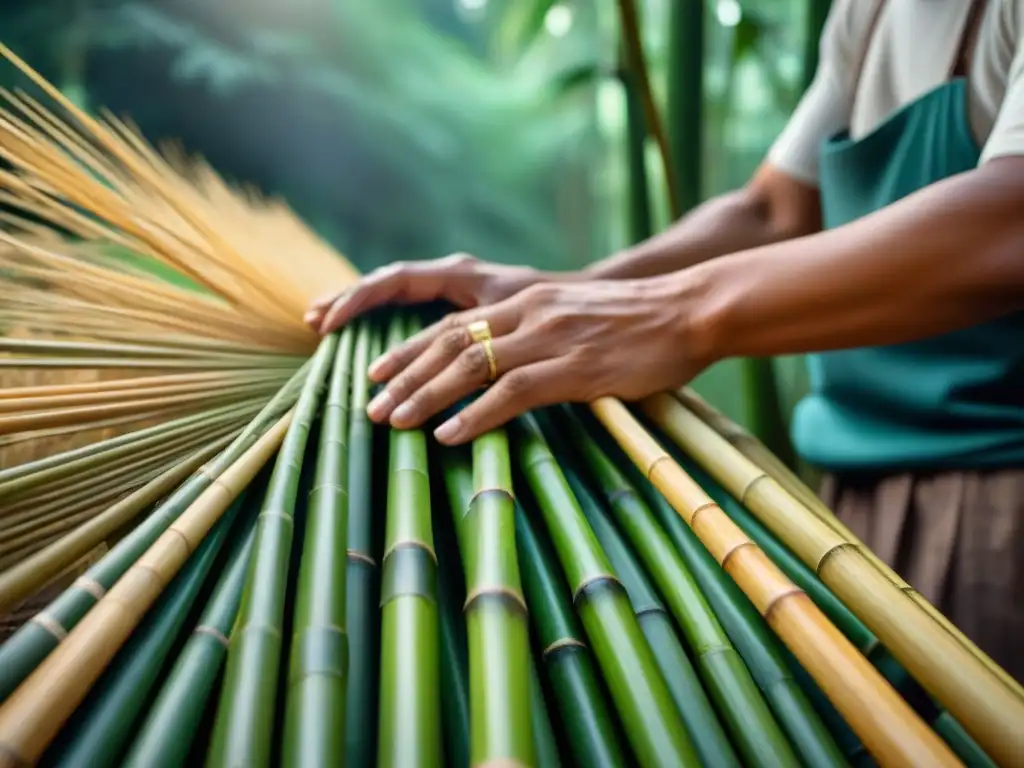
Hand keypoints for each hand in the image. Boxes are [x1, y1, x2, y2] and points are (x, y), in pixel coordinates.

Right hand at [304, 253, 556, 333]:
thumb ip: (488, 332)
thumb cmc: (563, 306)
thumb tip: (456, 352)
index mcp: (462, 275)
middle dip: (349, 302)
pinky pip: (414, 310)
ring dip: (359, 308)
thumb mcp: (525, 315)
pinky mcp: (461, 308)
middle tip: (313, 325)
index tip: (329, 323)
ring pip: (396, 296)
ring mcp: (454, 291)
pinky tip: (367, 342)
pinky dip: (386, 322)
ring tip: (319, 325)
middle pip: (386, 284)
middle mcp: (453, 278)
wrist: (592, 301)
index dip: (359, 300)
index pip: (396, 280)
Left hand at [365, 276, 712, 444]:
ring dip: (425, 395)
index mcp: (528, 301)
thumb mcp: (581, 318)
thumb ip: (544, 335)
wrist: (691, 309)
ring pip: (469, 364)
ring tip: (394, 422)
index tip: (380, 372)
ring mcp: (550, 338)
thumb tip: (515, 372)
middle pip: (448, 341)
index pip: (452, 323)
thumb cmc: (643, 322)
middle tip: (371, 405)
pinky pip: (511, 392)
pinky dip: (475, 415)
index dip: (410, 348)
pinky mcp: (574, 367)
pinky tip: (448, 435)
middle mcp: (529, 313)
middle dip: (403, 374)